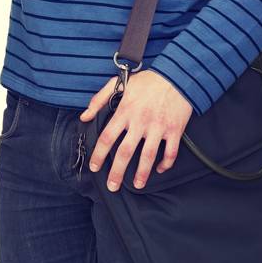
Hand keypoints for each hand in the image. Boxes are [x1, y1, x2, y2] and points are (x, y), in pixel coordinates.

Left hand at [82, 70, 193, 190]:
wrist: (177, 76)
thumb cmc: (147, 81)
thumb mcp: (119, 84)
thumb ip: (99, 100)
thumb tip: (83, 116)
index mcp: (124, 112)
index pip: (107, 137)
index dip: (99, 154)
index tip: (95, 167)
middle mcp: (140, 122)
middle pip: (125, 152)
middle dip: (117, 172)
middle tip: (112, 186)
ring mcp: (158, 127)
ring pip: (148, 156)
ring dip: (142, 173)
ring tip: (137, 185)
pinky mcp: (174, 130)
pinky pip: (171, 152)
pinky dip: (165, 163)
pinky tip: (159, 169)